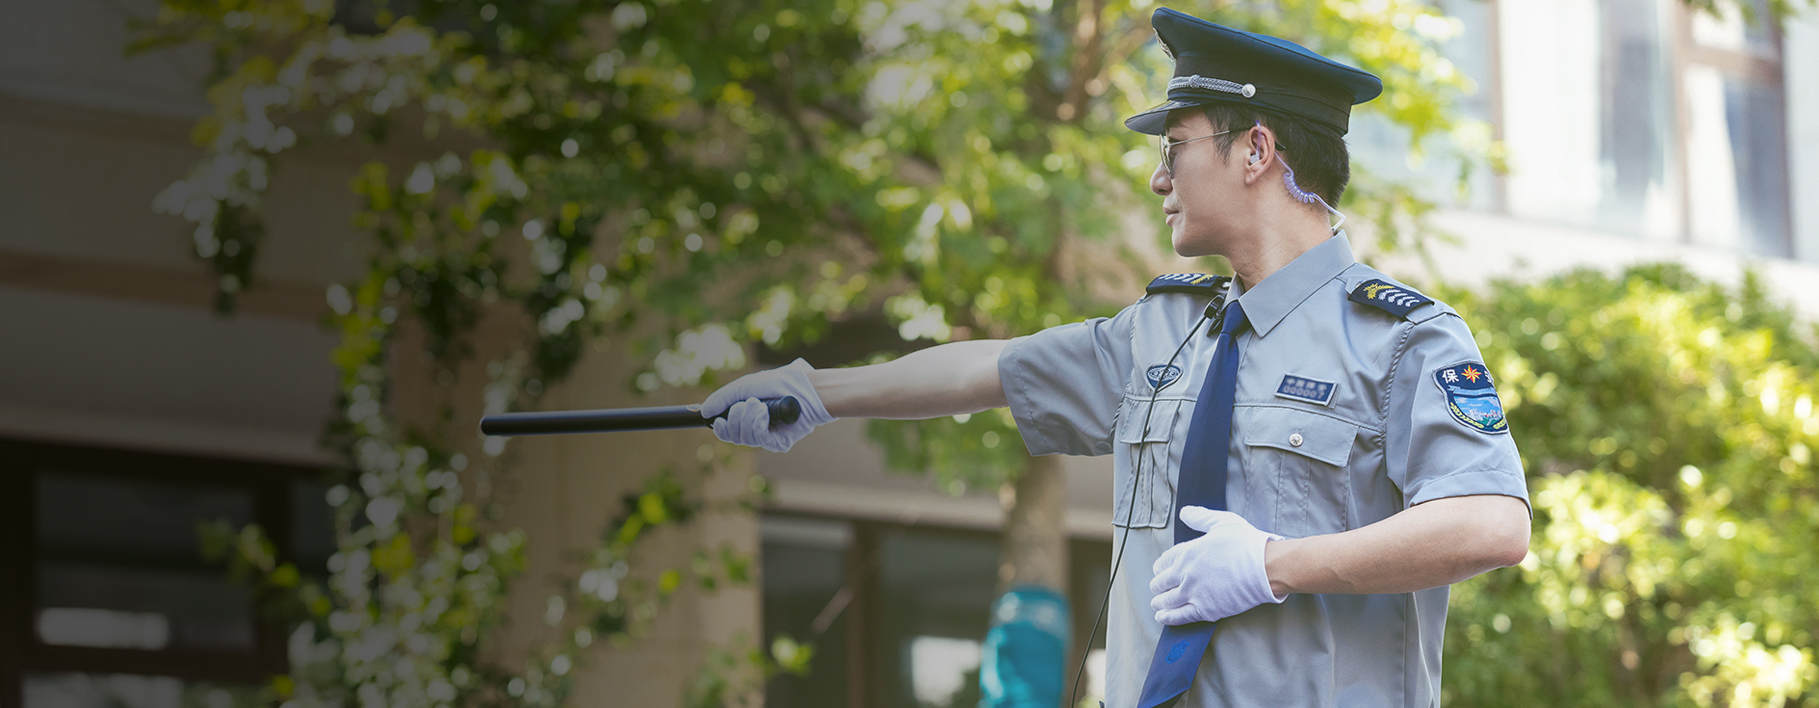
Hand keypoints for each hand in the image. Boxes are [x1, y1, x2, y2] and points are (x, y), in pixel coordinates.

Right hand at [700, 358, 834, 451]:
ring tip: (759, 404)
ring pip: (743, 438)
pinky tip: (765, 412)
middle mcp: (756, 428)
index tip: (719, 420)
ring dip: (748, 418)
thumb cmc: (779, 383)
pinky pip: (758, 439)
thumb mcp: (745, 386)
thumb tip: (704, 412)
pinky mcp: (779, 443)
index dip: (720, 427)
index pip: (727, 431)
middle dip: (735, 418)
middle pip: (732, 436)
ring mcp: (767, 437)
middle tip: (747, 403)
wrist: (805, 388)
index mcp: (747, 416)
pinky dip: (758, 423)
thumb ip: (723, 398)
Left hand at [1149, 507, 1284, 624]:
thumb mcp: (1222, 522)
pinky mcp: (1205, 610)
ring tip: (1157, 604)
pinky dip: (1168, 617)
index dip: (1159, 567)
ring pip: (1166, 601)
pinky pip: (1179, 616)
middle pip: (1161, 582)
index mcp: (1187, 552)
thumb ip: (1200, 517)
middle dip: (1158, 585)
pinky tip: (1162, 617)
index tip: (1160, 570)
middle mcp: (1185, 573)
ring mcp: (1194, 593)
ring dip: (1159, 602)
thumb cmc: (1247, 544)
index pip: (1163, 561)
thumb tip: (1185, 512)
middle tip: (1158, 588)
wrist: (1265, 568)